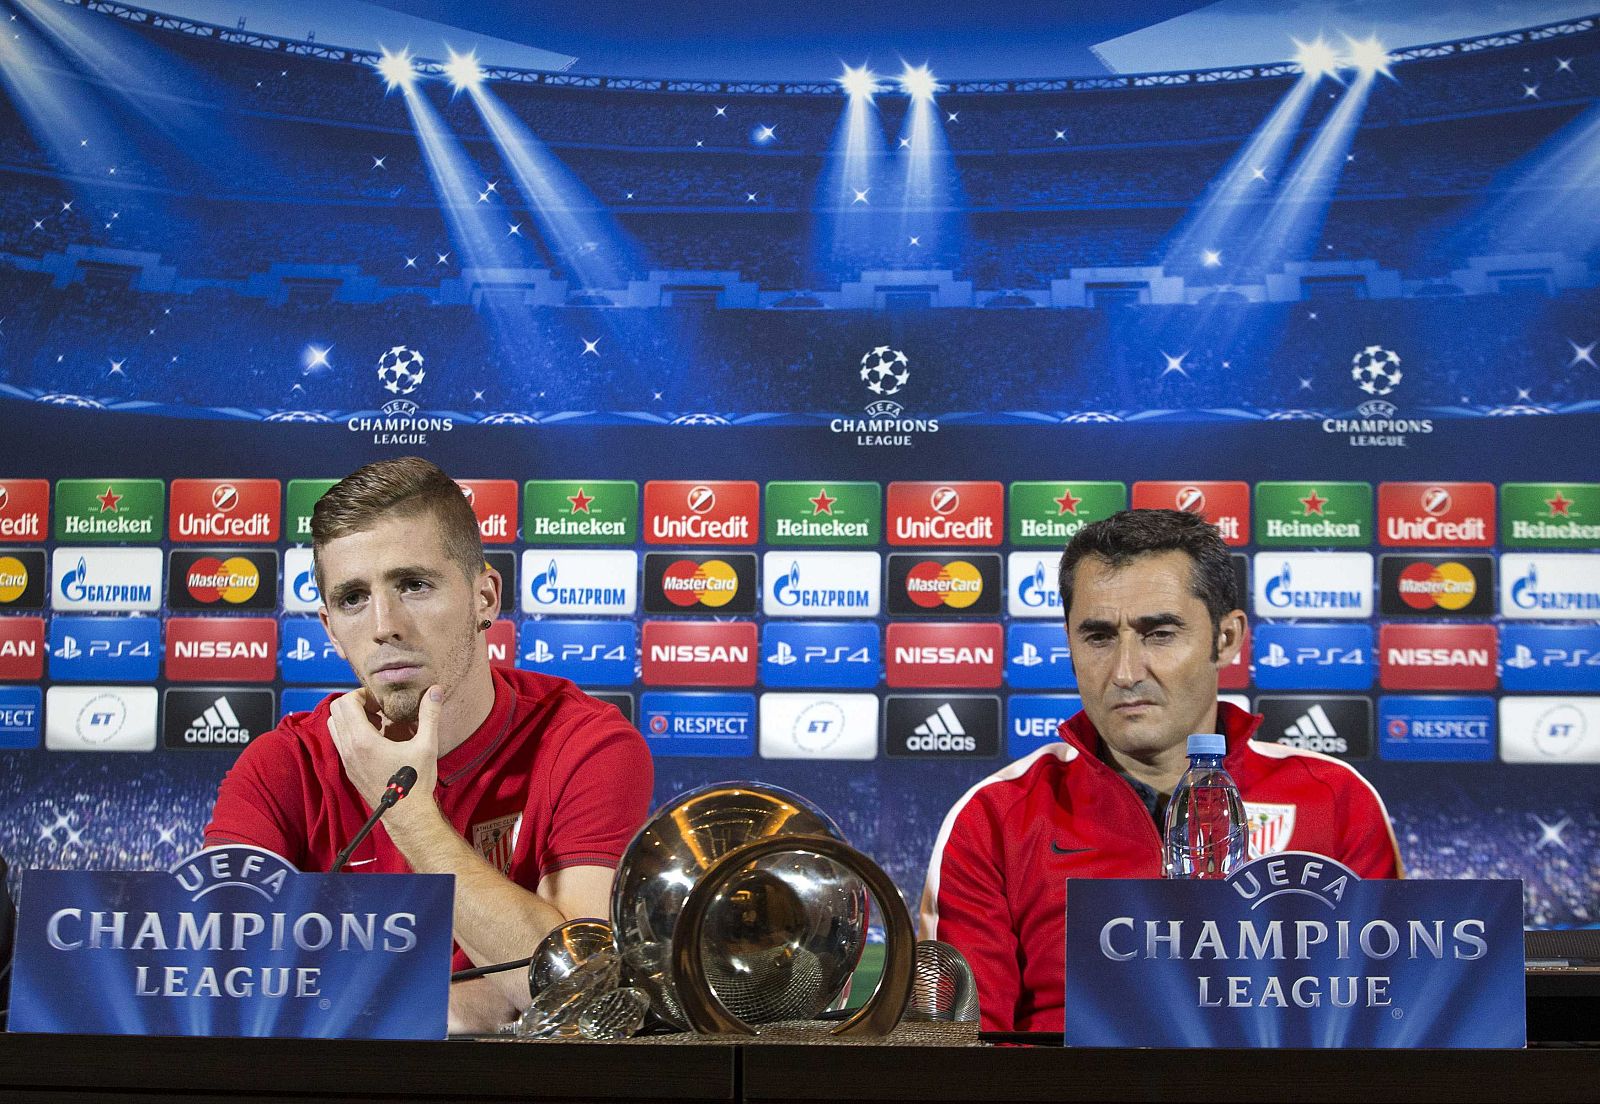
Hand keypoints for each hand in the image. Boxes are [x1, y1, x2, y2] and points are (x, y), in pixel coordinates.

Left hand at [328, 685, 441, 813]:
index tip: (380, 701)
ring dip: (351, 718)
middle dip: (355, 704)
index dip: (361, 695)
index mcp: (363, 741)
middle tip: (377, 708)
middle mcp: (349, 749)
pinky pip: (341, 742)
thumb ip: (429, 715)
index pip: (345, 703)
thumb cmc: (415, 782)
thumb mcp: (426, 745)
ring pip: (334, 727)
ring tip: (376, 722)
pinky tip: (377, 740)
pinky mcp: (349, 769)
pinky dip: (352, 733)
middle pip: (336, 711)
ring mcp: (346, 760)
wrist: (405, 814)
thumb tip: (435, 691)